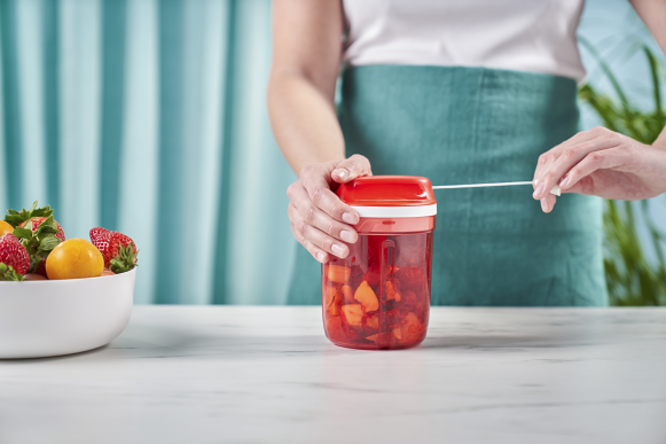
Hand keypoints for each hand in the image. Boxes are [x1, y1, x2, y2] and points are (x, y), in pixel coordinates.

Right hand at [287, 154, 371, 262]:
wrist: (331, 182)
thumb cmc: (346, 174)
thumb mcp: (356, 164)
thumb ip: (352, 165)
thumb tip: (340, 175)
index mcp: (310, 174)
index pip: (318, 193)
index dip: (335, 208)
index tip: (354, 218)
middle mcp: (297, 191)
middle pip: (310, 213)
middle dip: (332, 228)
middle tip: (352, 237)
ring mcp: (294, 210)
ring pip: (305, 228)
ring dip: (325, 242)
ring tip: (344, 251)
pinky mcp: (295, 225)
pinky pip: (302, 239)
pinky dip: (314, 249)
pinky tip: (326, 257)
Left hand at [532, 126, 665, 212]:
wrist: (665, 175)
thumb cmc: (628, 178)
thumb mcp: (593, 185)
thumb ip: (572, 184)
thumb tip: (548, 190)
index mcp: (583, 143)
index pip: (552, 156)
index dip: (540, 175)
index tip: (537, 196)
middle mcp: (593, 137)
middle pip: (558, 154)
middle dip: (544, 178)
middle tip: (538, 198)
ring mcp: (608, 141)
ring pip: (572, 154)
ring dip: (555, 175)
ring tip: (546, 193)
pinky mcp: (622, 151)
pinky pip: (594, 159)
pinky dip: (577, 171)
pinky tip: (567, 185)